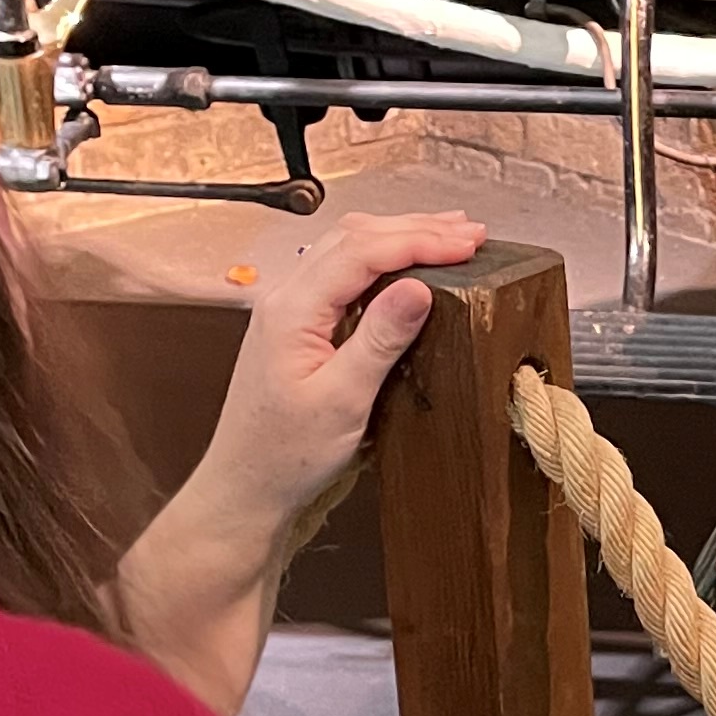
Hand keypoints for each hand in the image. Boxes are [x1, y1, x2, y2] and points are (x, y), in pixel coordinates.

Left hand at [115, 210, 482, 715]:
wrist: (246, 487)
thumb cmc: (286, 456)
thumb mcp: (343, 401)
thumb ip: (379, 339)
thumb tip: (417, 288)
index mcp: (293, 309)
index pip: (365, 251)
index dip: (421, 240)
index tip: (467, 243)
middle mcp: (285, 298)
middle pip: (355, 238)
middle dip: (415, 229)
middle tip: (469, 232)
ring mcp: (287, 309)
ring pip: (346, 250)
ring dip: (397, 238)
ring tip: (445, 236)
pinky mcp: (295, 326)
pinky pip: (339, 274)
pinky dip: (378, 261)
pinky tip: (403, 268)